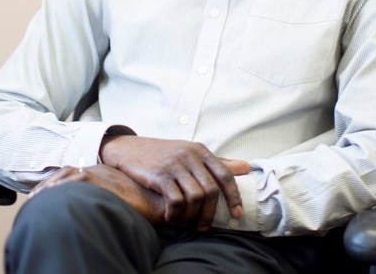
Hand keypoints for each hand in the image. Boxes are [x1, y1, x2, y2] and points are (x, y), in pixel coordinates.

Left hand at [27, 164, 165, 224]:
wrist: (159, 200)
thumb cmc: (144, 204)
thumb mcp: (119, 201)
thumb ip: (105, 201)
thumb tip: (90, 213)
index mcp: (101, 173)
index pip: (71, 175)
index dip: (54, 184)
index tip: (40, 196)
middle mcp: (99, 170)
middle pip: (65, 172)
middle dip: (46, 185)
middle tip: (32, 200)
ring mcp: (100, 172)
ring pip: (67, 174)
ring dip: (49, 186)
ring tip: (35, 200)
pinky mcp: (102, 178)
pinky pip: (76, 178)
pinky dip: (61, 185)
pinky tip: (50, 195)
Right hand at [99, 136, 249, 229]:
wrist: (129, 148)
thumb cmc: (163, 154)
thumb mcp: (191, 153)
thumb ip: (218, 162)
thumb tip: (246, 167)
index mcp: (200, 150)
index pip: (225, 175)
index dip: (234, 196)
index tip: (236, 214)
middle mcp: (189, 156)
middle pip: (211, 190)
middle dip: (211, 213)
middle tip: (205, 226)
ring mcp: (174, 165)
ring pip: (195, 197)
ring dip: (192, 216)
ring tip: (187, 223)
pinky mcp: (159, 175)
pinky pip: (176, 200)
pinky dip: (176, 214)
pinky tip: (172, 217)